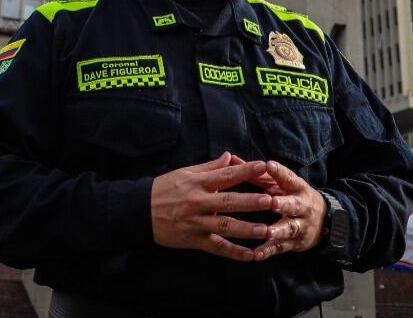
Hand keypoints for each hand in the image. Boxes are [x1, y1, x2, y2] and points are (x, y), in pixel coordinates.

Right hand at [150, 153, 282, 260]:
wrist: (140, 210)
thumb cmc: (164, 189)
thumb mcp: (185, 173)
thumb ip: (210, 167)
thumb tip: (230, 156)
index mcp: (198, 183)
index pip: (225, 175)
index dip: (244, 170)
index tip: (263, 166)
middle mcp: (199, 202)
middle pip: (228, 201)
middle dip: (251, 202)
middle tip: (271, 201)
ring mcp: (197, 222)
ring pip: (225, 226)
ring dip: (247, 229)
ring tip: (266, 231)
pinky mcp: (194, 239)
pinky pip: (217, 247)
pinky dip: (234, 253)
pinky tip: (251, 256)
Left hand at [245, 160, 327, 260]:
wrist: (326, 222)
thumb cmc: (293, 196)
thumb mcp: (282, 183)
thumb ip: (258, 173)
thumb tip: (231, 158)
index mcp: (297, 188)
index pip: (289, 178)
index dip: (280, 172)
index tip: (269, 165)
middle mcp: (301, 206)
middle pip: (293, 204)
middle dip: (283, 203)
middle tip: (272, 202)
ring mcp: (299, 226)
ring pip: (289, 228)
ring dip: (278, 230)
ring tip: (266, 232)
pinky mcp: (294, 243)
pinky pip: (280, 247)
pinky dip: (268, 251)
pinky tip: (256, 254)